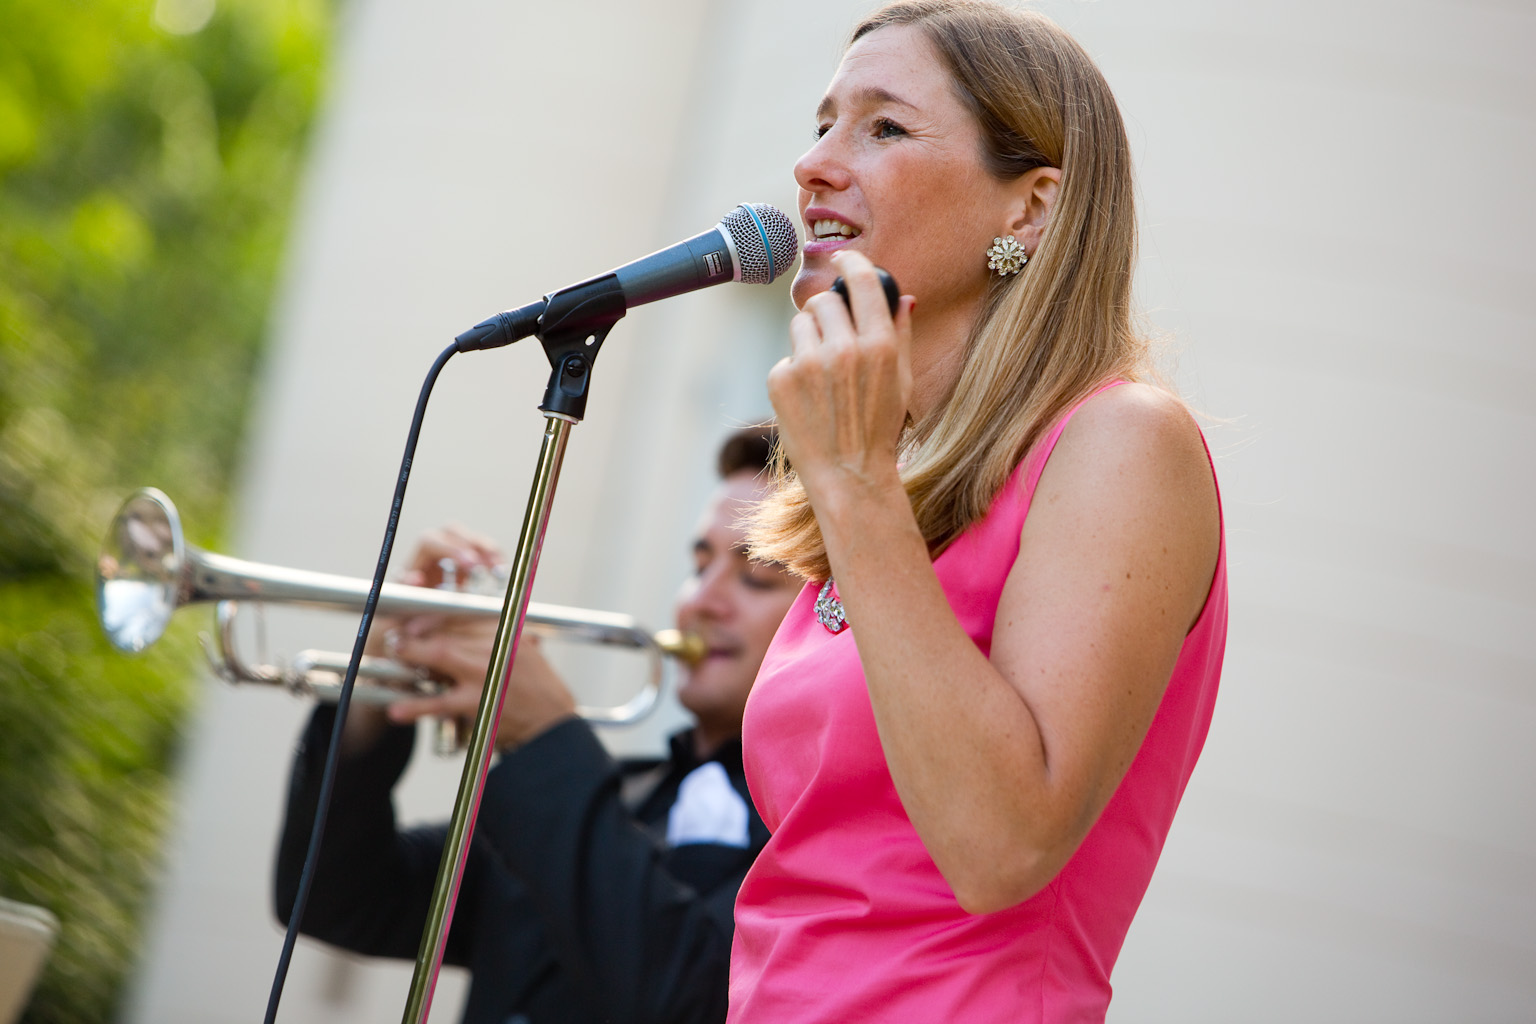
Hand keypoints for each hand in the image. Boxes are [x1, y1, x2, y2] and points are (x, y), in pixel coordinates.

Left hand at [385, 621, 576, 750]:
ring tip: (392, 652)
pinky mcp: (477, 703)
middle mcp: (496, 647)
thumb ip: (498, 638)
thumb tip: (465, 627)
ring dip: (411, 653)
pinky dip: (416, 706)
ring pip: (439, 654)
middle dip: (418, 631)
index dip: (435, 615)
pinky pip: (439, 702)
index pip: (464, 614)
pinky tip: (396, 709)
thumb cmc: (539, 690)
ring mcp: (485, 674)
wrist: (552, 725)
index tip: (416, 621)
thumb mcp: (524, 652)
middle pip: (449, 629)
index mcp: (507, 633)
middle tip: (397, 637)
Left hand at [767, 250, 915, 504]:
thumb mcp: (901, 381)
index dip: (850, 262)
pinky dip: (794, 371)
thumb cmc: (879, 428)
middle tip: (833, 339)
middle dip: (827, 312)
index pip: (861, 280)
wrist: (848, 475)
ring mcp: (808, 364)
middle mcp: (843, 350)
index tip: (842, 259)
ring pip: (800, 324)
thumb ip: (900, 334)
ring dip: (809, 339)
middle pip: (823, 301)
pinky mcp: (781, 380)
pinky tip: (809, 399)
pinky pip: (786, 357)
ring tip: (822, 375)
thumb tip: (903, 298)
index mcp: (878, 345)